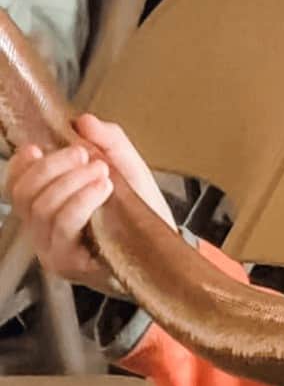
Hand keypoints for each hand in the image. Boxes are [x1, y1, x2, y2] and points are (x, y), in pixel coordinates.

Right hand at [5, 114, 175, 293]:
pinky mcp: (70, 263)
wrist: (166, 250)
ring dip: (70, 183)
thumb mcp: (128, 169)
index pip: (17, 185)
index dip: (20, 164)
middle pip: (25, 194)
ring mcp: (53, 248)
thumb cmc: (141, 214)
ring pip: (43, 209)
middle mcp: (44, 229)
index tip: (38, 147)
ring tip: (101, 171)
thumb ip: (108, 142)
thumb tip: (85, 122)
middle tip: (84, 155)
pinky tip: (102, 189)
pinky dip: (81, 202)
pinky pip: (64, 228)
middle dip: (52, 167)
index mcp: (49, 206)